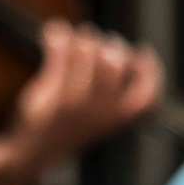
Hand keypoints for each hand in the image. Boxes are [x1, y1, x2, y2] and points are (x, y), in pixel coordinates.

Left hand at [8, 21, 161, 165]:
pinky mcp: (51, 92)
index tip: (140, 52)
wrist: (35, 152)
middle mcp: (100, 111)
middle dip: (108, 45)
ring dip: (81, 38)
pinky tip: (54, 32)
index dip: (148, 68)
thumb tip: (129, 49)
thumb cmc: (72, 130)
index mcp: (119, 118)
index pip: (147, 91)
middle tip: (98, 43)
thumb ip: (117, 89)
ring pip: (86, 51)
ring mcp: (75, 102)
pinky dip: (57, 36)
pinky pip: (59, 52)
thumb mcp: (103, 117)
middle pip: (113, 61)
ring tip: (75, 39)